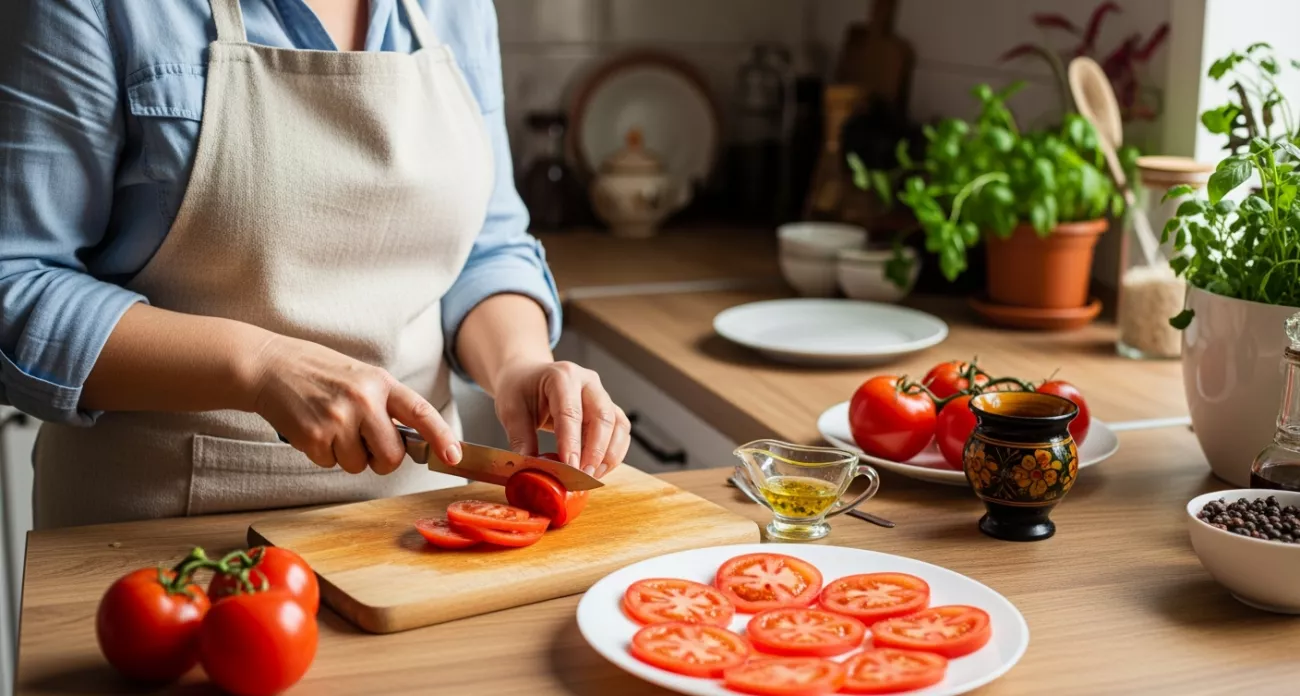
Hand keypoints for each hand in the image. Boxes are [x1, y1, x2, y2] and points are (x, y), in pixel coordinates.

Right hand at [249, 336, 460, 473]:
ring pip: (359, 465)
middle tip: (364, 442)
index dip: (441, 436)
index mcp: (380, 382)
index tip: (454, 455)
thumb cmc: (319, 373)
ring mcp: (337, 419)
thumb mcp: (361, 377)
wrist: (269, 365)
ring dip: (347, 454)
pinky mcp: (313, 437)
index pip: (420, 412)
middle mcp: (362, 400)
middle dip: (382, 459)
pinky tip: (313, 428)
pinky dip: (323, 453)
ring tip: (330, 424)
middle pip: (391, 456)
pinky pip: (331, 464)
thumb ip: (386, 404)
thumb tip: (411, 443)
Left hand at [492, 360, 629, 477]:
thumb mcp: (511, 410)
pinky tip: (599, 468)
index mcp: (562, 376)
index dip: (572, 443)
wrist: (527, 376)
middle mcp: (587, 382)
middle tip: (583, 476)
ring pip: (618, 424)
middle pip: (602, 417)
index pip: (570, 412)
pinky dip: (614, 452)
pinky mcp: (608, 408)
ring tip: (591, 475)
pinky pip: (621, 431)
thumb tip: (528, 468)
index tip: (570, 467)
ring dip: (609, 454)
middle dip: (595, 451)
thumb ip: (521, 438)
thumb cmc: (520, 389)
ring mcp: (601, 394)